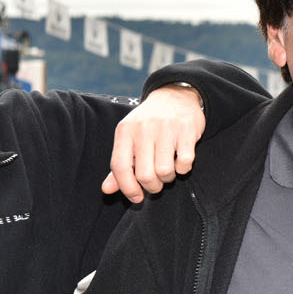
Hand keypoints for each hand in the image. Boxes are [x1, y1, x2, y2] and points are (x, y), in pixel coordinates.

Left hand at [103, 84, 204, 201]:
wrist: (174, 96)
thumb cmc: (149, 124)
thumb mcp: (129, 139)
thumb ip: (120, 166)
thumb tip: (107, 190)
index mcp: (124, 132)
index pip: (120, 167)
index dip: (127, 188)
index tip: (136, 198)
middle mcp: (143, 129)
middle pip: (144, 174)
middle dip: (152, 187)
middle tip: (156, 183)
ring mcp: (165, 128)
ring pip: (165, 171)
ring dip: (168, 178)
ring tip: (168, 170)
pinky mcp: (186, 130)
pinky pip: (185, 163)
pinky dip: (183, 169)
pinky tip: (180, 160)